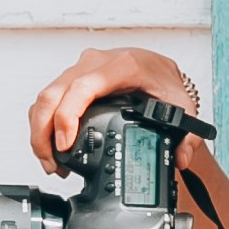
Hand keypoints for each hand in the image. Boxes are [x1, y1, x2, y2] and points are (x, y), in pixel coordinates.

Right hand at [28, 47, 202, 173]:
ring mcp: (80, 70)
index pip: (82, 87)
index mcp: (120, 67)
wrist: (157, 67)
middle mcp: (94, 64)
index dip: (68, 116)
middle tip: (53, 164)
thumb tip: (181, 158)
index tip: (66, 145)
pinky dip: (44, 125)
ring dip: (40, 132)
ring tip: (52, 163)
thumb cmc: (163, 81)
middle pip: (53, 94)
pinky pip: (49, 100)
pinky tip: (52, 148)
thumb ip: (187, 135)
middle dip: (44, 133)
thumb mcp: (182, 106)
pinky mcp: (72, 79)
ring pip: (46, 97)